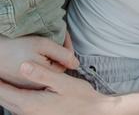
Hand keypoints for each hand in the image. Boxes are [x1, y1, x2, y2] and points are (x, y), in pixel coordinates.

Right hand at [0, 34, 78, 88]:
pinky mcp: (23, 84)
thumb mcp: (43, 45)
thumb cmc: (17, 46)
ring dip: (51, 57)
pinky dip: (41, 62)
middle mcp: (40, 84)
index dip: (67, 46)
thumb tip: (77, 64)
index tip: (64, 33)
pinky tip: (36, 53)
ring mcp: (31, 85)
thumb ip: (62, 54)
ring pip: (48, 70)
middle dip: (60, 51)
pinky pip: (38, 74)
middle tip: (58, 36)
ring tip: (47, 44)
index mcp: (48, 75)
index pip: (66, 62)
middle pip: (58, 67)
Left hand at [0, 62, 116, 114]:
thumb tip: (23, 65)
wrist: (93, 112)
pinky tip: (16, 86)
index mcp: (32, 103)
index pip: (5, 92)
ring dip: (4, 90)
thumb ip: (42, 74)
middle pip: (4, 99)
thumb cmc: (80, 96)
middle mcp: (29, 112)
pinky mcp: (38, 113)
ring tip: (1, 76)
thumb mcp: (62, 82)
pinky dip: (12, 95)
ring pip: (10, 103)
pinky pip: (18, 104)